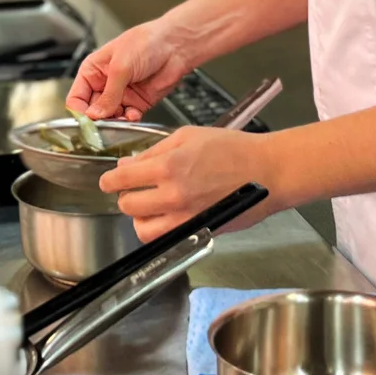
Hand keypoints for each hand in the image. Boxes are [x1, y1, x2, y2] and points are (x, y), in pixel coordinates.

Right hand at [66, 19, 190, 120]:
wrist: (176, 45)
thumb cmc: (146, 42)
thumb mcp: (121, 67)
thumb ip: (108, 94)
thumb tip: (94, 115)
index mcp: (93, 70)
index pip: (76, 98)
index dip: (79, 112)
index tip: (86, 122)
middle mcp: (105, 84)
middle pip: (92, 111)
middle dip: (98, 120)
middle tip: (104, 125)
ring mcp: (121, 94)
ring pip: (110, 117)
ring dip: (114, 121)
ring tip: (120, 118)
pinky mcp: (137, 103)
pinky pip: (127, 118)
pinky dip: (129, 120)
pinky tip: (133, 114)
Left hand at [97, 126, 280, 242]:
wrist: (267, 171)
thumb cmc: (233, 148)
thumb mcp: (188, 136)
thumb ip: (154, 152)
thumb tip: (128, 165)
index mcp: (169, 166)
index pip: (122, 179)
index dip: (110, 180)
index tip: (108, 180)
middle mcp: (174, 195)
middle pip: (128, 205)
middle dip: (125, 195)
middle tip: (133, 188)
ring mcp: (186, 217)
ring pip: (142, 229)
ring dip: (140, 216)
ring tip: (149, 204)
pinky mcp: (198, 230)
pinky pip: (165, 238)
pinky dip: (159, 229)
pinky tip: (165, 215)